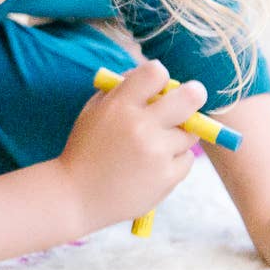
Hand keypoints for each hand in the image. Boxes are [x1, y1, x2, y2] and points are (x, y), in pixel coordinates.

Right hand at [58, 61, 204, 230]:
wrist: (75, 196)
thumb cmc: (85, 150)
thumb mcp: (94, 111)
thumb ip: (122, 90)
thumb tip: (156, 77)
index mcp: (120, 105)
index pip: (156, 73)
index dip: (161, 77)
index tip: (159, 87)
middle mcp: (141, 125)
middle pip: (190, 97)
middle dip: (194, 95)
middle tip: (192, 98)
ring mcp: (157, 152)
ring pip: (189, 133)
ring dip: (177, 135)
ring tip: (153, 146)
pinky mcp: (167, 177)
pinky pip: (186, 159)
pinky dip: (174, 160)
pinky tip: (151, 166)